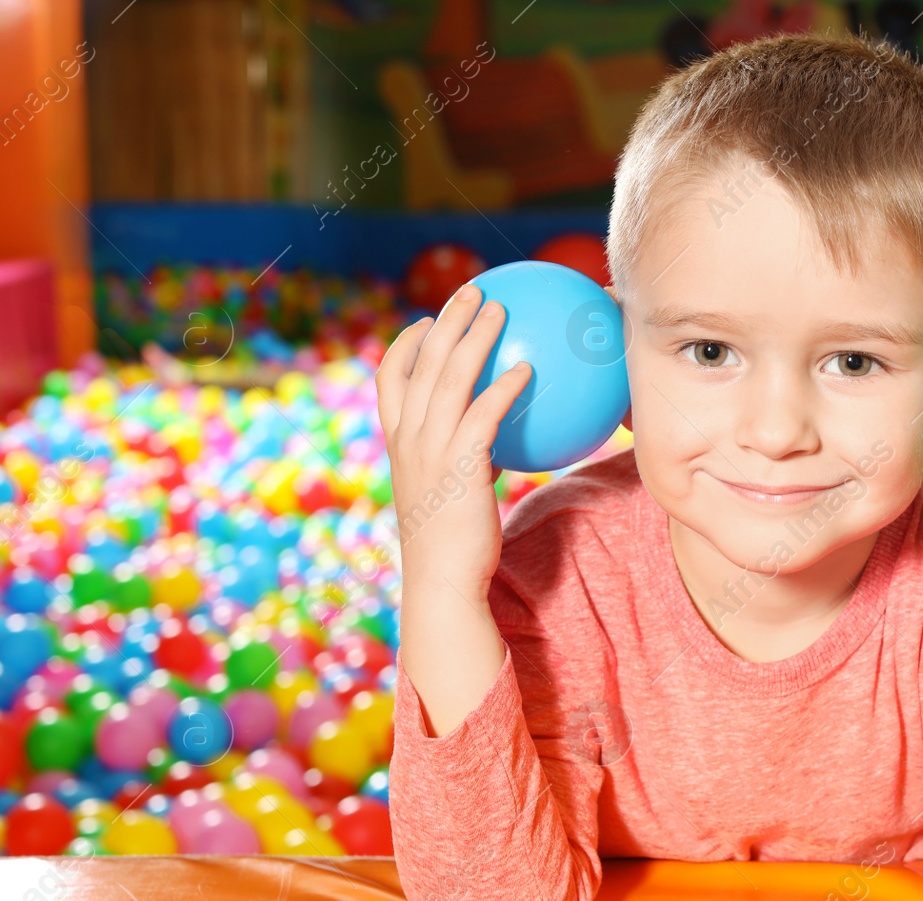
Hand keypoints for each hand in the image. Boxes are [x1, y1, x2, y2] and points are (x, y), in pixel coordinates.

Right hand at [375, 283, 531, 599]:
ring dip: (476, 337)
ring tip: (501, 308)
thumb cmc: (452, 546)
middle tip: (474, 291)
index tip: (426, 321)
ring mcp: (430, 451)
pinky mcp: (459, 467)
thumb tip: (491, 449)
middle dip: (447, 320)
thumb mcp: (446, 495)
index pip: (389, 378)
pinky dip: (502, 387)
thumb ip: (461, 463)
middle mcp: (408, 439)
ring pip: (450, 378)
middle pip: (423, 362)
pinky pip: (483, 414)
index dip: (406, 343)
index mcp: (398, 442)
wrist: (442, 584)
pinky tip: (527, 369)